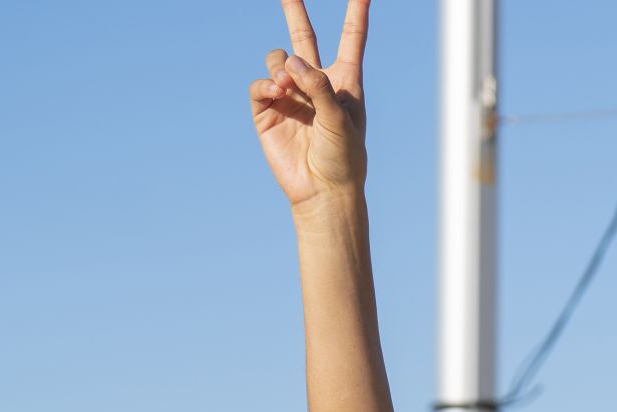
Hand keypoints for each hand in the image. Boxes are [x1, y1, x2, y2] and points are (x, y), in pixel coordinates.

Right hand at [249, 0, 369, 207]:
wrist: (322, 190)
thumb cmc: (343, 157)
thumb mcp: (340, 120)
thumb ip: (319, 86)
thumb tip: (290, 60)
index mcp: (345, 81)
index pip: (351, 39)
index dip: (356, 14)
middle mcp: (316, 83)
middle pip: (304, 36)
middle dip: (294, 10)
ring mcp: (290, 94)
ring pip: (278, 58)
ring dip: (281, 66)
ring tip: (288, 88)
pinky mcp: (267, 109)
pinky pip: (260, 83)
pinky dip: (266, 84)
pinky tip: (276, 93)